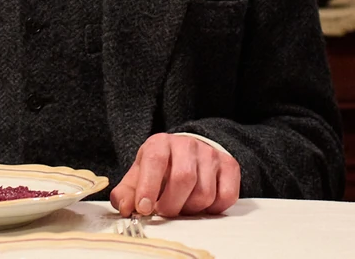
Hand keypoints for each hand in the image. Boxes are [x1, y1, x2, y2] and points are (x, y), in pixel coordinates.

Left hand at [110, 133, 239, 217]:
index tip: (144, 208)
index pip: (155, 160)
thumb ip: (127, 192)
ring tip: (182, 206)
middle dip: (172, 204)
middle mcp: (187, 145)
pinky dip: (213, 209)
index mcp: (161, 143)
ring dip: (191, 209)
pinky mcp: (230, 166)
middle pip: (184, 178)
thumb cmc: (161, 167)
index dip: (148, 186)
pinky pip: (226, 196)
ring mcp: (211, 154)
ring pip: (205, 192)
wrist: (190, 152)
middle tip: (165, 212)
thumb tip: (124, 207)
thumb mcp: (140, 174)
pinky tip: (202, 206)